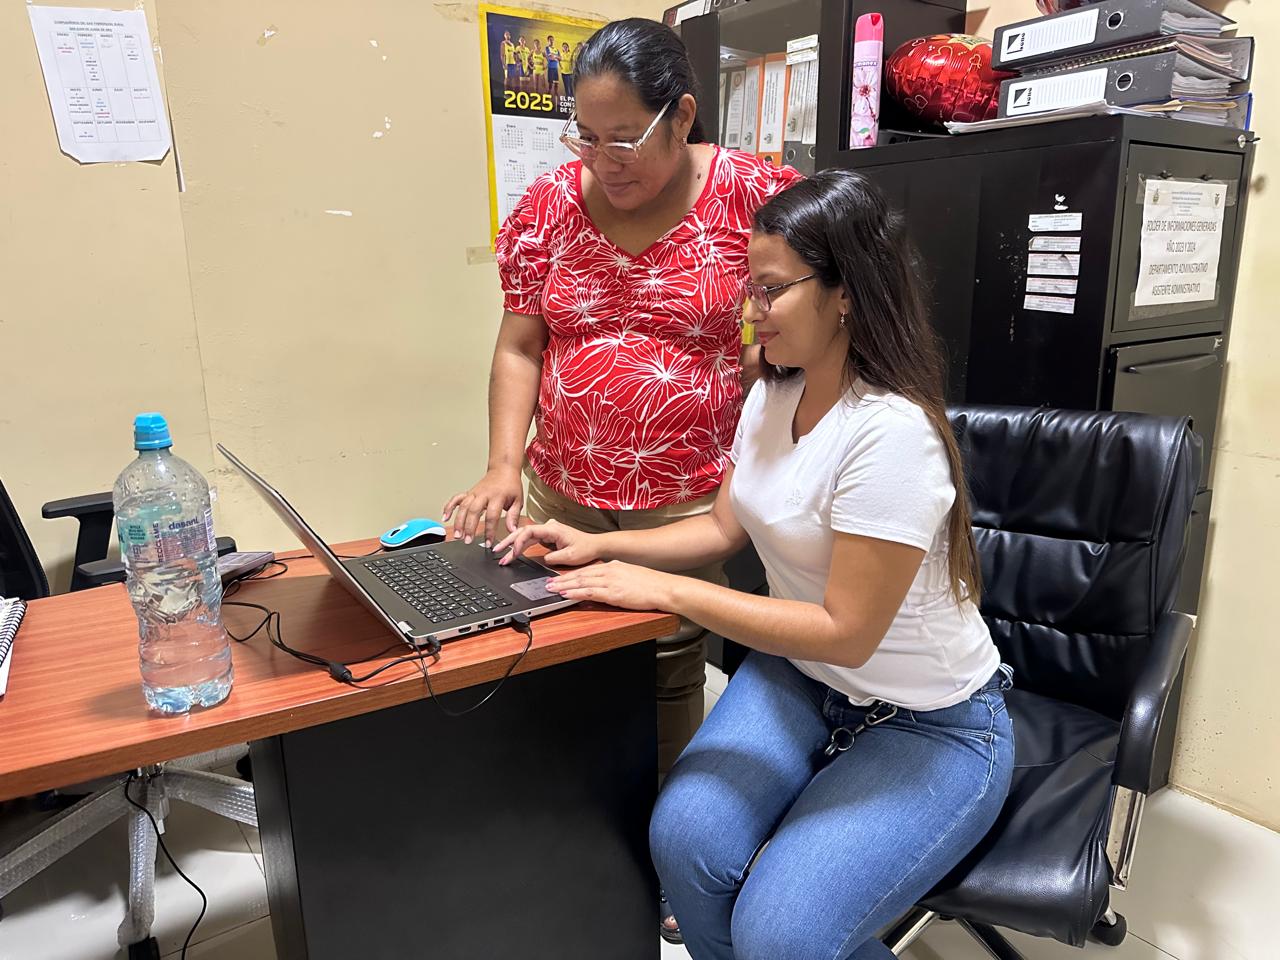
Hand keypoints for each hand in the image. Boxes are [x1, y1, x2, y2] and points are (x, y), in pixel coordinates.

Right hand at [442, 466, 523, 545]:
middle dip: (469, 527)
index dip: (489, 531)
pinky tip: (445, 517)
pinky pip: (456, 499)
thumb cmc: (511, 485)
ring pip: (463, 507)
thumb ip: (513, 516)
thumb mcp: (518, 500)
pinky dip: (449, 507)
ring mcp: (474, 493)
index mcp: (497, 496)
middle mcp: (484, 494)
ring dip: (459, 521)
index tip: (488, 543)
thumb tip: (512, 531)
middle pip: (473, 511)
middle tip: (468, 541)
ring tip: (458, 535)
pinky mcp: (469, 492)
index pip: (492, 516)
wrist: (503, 469)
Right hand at [493, 519, 601, 567]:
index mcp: (553, 529)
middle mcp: (548, 527)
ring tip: (500, 555)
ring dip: (512, 545)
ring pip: (525, 535)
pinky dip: (521, 546)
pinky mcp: (547, 537)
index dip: (518, 541)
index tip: (513, 553)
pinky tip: (512, 552)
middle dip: (509, 542)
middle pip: (523, 531)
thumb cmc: (586, 548)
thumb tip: (542, 559)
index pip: (530, 531)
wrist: (595, 545)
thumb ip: (554, 557)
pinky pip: (530, 540)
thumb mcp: (571, 556)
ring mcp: (547, 531)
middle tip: (496, 551)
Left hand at [545, 561, 678, 612]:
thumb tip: (606, 582)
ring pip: (581, 582)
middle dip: (562, 579)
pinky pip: (590, 592)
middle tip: (547, 582)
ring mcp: (611, 581)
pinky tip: (566, 594)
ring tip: (551, 589)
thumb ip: (617, 576)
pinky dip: (576, 593)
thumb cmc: (651, 584)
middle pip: (580, 574)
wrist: (664, 588)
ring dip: (564, 586)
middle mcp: (609, 571)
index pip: (587, 570)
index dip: (570, 574)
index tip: (559, 577)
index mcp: (613, 566)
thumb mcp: (631, 575)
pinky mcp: (613, 593)